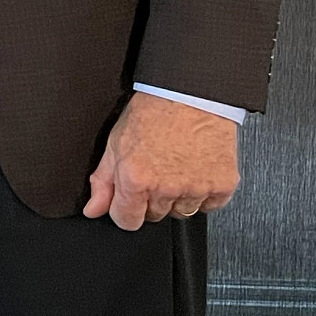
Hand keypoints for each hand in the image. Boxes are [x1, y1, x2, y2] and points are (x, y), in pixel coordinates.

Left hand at [83, 91, 239, 230]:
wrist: (191, 94)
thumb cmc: (153, 112)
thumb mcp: (115, 143)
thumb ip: (103, 181)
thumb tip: (93, 209)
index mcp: (137, 179)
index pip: (127, 221)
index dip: (124, 209)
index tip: (128, 199)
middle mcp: (167, 188)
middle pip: (154, 216)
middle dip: (150, 199)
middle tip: (155, 170)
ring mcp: (197, 188)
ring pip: (182, 212)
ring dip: (177, 197)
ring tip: (176, 166)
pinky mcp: (222, 186)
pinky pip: (209, 205)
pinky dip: (203, 192)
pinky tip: (196, 169)